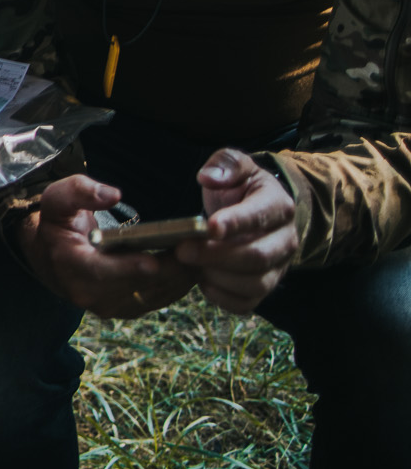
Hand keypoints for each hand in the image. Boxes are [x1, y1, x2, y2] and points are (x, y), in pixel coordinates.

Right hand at [16, 174, 196, 317]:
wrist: (50, 256)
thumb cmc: (58, 223)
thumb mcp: (57, 199)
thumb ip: (80, 191)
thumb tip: (112, 193)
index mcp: (70, 265)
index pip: (100, 272)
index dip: (127, 268)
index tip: (152, 262)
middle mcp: (89, 293)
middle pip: (136, 286)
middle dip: (168, 270)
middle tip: (198, 250)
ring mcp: (109, 305)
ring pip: (153, 295)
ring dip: (179, 278)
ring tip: (204, 255)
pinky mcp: (126, 308)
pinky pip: (158, 299)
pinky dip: (178, 283)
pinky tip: (195, 264)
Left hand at [173, 150, 297, 313]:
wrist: (255, 211)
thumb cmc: (240, 187)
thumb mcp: (235, 165)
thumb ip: (225, 164)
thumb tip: (208, 177)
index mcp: (278, 206)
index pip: (261, 216)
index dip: (236, 223)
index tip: (209, 226)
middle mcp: (285, 240)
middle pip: (257, 257)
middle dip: (216, 256)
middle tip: (182, 250)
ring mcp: (278, 267)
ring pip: (255, 284)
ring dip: (217, 278)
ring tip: (191, 264)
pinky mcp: (264, 287)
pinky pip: (246, 303)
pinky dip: (221, 297)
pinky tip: (202, 281)